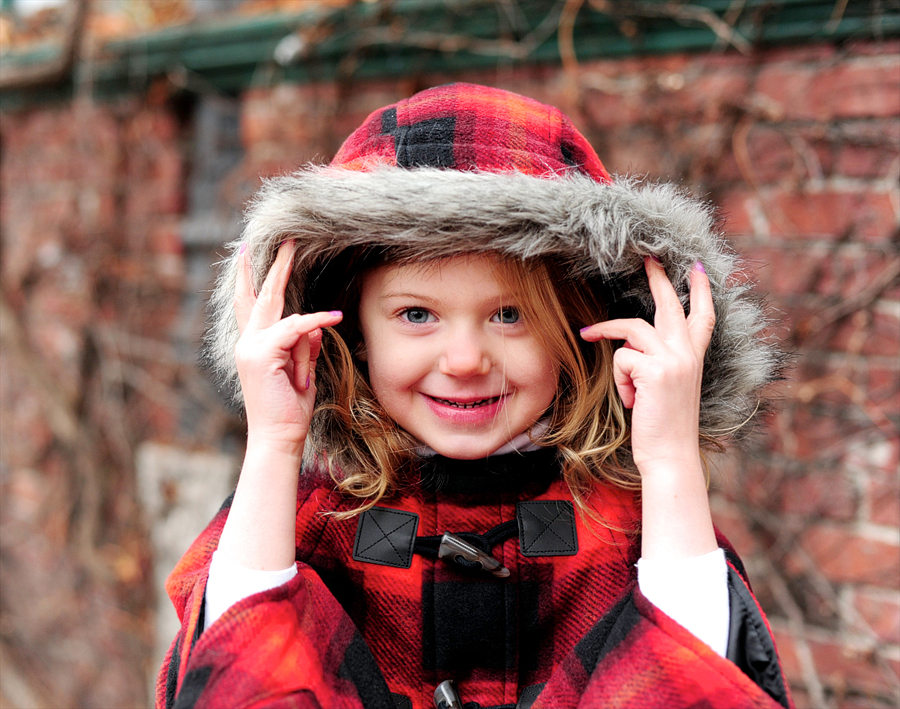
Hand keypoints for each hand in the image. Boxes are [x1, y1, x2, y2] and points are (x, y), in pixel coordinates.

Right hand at [233, 241, 342, 454]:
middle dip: (277, 267)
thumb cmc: (291, 408)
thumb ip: (304, 346)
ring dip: (302, 359)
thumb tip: (315, 326)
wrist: (279, 436)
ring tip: (297, 383)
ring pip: (288, 321)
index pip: (250, 304)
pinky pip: (297, 328)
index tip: (248, 254)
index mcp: (253, 345)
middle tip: (288, 241)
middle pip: (262, 295)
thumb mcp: (302, 370)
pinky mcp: (262, 353)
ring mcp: (250, 347)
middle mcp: (246, 342)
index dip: (250, 278)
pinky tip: (333, 318)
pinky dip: (316, 323)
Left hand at [580, 257, 714, 476]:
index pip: (703, 317)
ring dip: (607, 331)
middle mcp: (688, 354)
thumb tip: (631, 347)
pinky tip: (630, 400)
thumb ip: (656, 362)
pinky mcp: (656, 370)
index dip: (700, 290)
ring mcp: (674, 360)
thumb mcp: (666, 388)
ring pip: (632, 328)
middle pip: (670, 305)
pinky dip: (619, 380)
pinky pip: (621, 358)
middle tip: (648, 258)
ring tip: (588, 333)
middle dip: (657, 278)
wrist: (671, 456)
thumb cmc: (664, 426)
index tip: (696, 267)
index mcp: (693, 357)